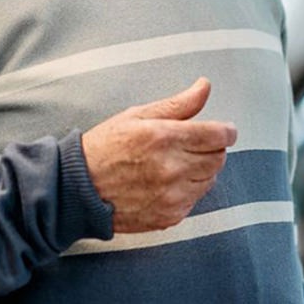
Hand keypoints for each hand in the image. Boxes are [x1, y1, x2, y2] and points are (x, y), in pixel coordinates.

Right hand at [81, 78, 237, 232]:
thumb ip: (178, 104)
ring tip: (175, 165)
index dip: (226, 131)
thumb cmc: (104, 148)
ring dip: (201, 171)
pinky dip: (188, 191)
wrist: (78, 189)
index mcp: (164, 138)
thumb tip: (204, 87)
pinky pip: (195, 200)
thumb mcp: (138, 116)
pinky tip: (166, 184)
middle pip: (219, 159)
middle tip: (194, 146)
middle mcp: (172, 169)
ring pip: (209, 180)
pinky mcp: (169, 216)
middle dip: (212, 149)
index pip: (218, 135)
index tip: (224, 130)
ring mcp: (172, 196)